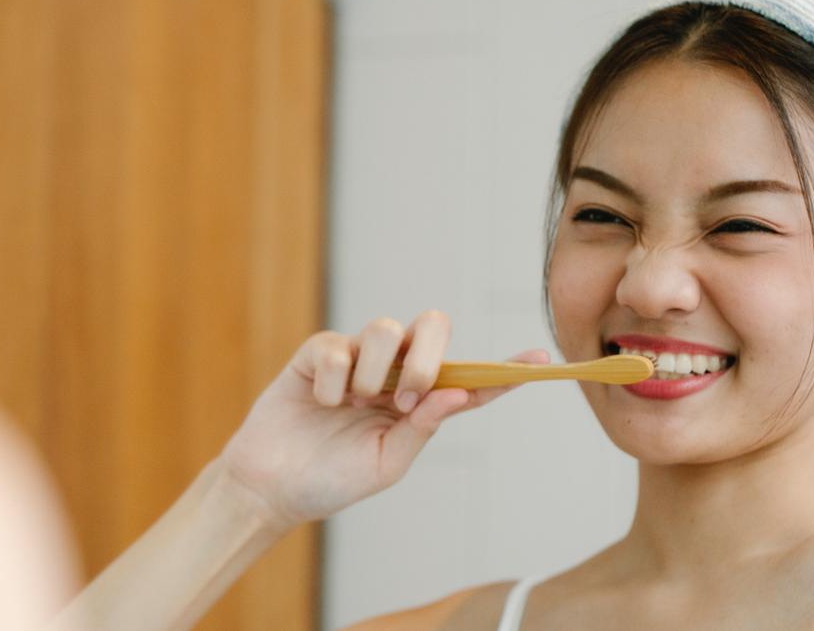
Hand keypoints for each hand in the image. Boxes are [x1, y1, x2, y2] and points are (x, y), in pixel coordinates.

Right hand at [218, 309, 549, 530]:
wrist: (271, 488)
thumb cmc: (331, 480)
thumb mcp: (386, 463)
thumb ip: (423, 427)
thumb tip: (459, 392)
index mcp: (417, 402)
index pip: (468, 378)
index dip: (504, 369)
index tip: (542, 360)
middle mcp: (392, 373)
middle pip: (432, 326)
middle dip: (428, 355)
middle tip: (408, 396)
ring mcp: (356, 359)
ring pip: (386, 328)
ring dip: (377, 370)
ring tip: (357, 402)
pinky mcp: (318, 354)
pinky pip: (338, 345)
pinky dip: (333, 379)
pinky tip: (322, 403)